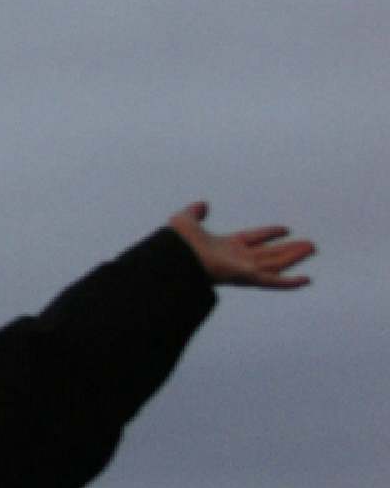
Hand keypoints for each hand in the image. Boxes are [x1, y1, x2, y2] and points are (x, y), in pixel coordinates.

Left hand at [167, 202, 314, 290]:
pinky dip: (289, 282)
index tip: (285, 229)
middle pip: (269, 254)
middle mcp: (236, 259)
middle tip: (310, 244)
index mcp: (225, 247)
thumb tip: (202, 205)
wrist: (174, 255)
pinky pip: (272, 281)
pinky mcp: (246, 277)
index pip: (253, 239)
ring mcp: (242, 269)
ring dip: (295, 257)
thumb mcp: (187, 220)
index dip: (269, 233)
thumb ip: (195, 212)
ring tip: (313, 248)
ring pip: (276, 264)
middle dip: (289, 250)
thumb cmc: (176, 244)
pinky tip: (306, 279)